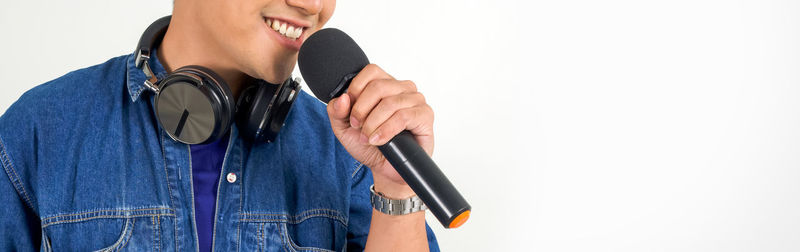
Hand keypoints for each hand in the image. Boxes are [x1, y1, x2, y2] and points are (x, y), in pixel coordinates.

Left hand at [326, 64, 434, 197]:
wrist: (386, 169)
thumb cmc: (369, 145)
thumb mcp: (344, 129)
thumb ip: (337, 112)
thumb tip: (343, 98)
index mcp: (384, 84)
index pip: (370, 71)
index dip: (356, 90)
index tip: (350, 112)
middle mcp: (402, 88)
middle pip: (378, 86)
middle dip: (361, 110)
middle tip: (357, 127)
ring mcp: (415, 100)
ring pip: (390, 102)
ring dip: (373, 123)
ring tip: (368, 138)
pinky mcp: (425, 115)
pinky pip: (403, 116)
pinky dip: (386, 130)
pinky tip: (379, 140)